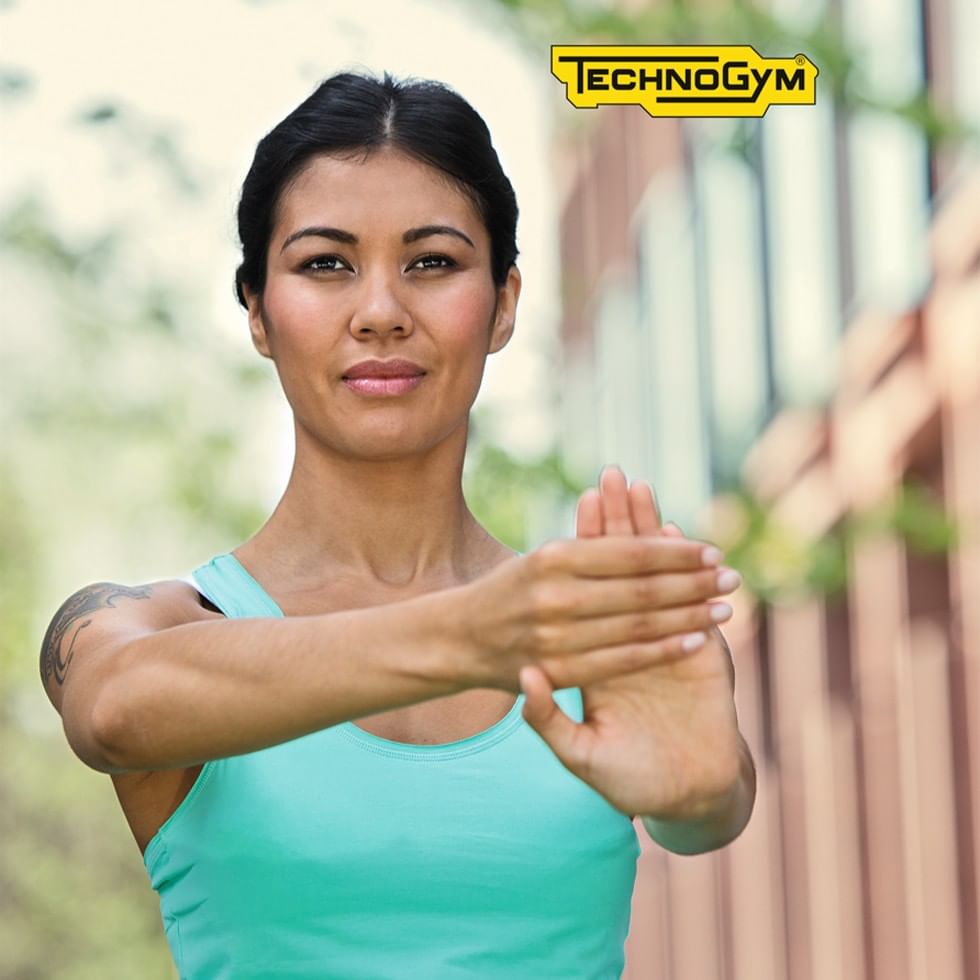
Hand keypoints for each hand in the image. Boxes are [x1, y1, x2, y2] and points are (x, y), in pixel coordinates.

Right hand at [457, 531, 732, 694]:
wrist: (459, 638)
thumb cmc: (513, 589)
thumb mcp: (544, 557)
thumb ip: (593, 549)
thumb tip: (651, 530)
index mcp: (552, 556)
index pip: (630, 553)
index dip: (676, 553)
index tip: (713, 551)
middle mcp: (553, 594)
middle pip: (641, 589)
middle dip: (693, 583)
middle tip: (733, 576)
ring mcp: (554, 636)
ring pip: (637, 625)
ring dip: (687, 616)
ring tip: (724, 607)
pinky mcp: (557, 671)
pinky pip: (621, 660)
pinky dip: (661, 650)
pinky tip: (694, 640)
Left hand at [518, 466, 742, 821]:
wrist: (687, 795)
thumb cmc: (630, 780)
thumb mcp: (582, 756)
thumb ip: (550, 721)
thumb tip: (526, 678)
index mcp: (593, 655)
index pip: (588, 588)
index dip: (590, 543)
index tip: (584, 500)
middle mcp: (627, 640)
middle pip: (621, 568)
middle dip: (620, 520)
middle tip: (611, 473)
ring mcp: (667, 641)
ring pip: (655, 576)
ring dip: (650, 530)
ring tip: (640, 486)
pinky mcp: (705, 652)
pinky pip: (691, 602)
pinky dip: (685, 568)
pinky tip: (679, 534)